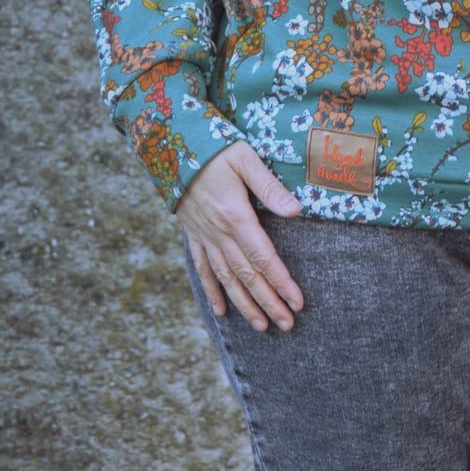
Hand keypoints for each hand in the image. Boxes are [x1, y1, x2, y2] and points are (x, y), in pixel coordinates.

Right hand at [177, 141, 304, 332]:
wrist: (172, 144)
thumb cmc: (215, 148)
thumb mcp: (246, 159)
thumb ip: (270, 187)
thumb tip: (296, 211)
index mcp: (235, 216)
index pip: (263, 257)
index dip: (281, 282)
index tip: (298, 302)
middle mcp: (218, 232)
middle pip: (247, 275)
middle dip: (268, 302)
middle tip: (287, 325)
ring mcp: (204, 236)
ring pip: (226, 278)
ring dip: (245, 304)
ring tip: (262, 326)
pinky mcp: (193, 234)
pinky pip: (202, 268)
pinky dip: (212, 291)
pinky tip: (221, 312)